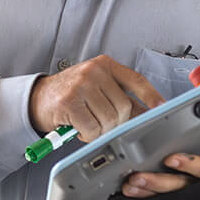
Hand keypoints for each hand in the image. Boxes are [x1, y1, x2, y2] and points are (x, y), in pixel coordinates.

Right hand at [28, 55, 165, 144]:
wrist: (38, 98)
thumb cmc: (70, 94)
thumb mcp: (96, 87)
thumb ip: (120, 96)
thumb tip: (147, 113)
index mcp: (105, 65)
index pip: (136, 81)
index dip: (151, 96)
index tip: (161, 108)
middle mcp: (94, 71)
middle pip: (124, 106)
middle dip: (116, 123)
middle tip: (102, 123)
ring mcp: (81, 85)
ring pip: (109, 119)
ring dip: (100, 130)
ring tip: (88, 124)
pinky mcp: (69, 102)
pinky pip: (92, 128)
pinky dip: (88, 134)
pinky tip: (79, 128)